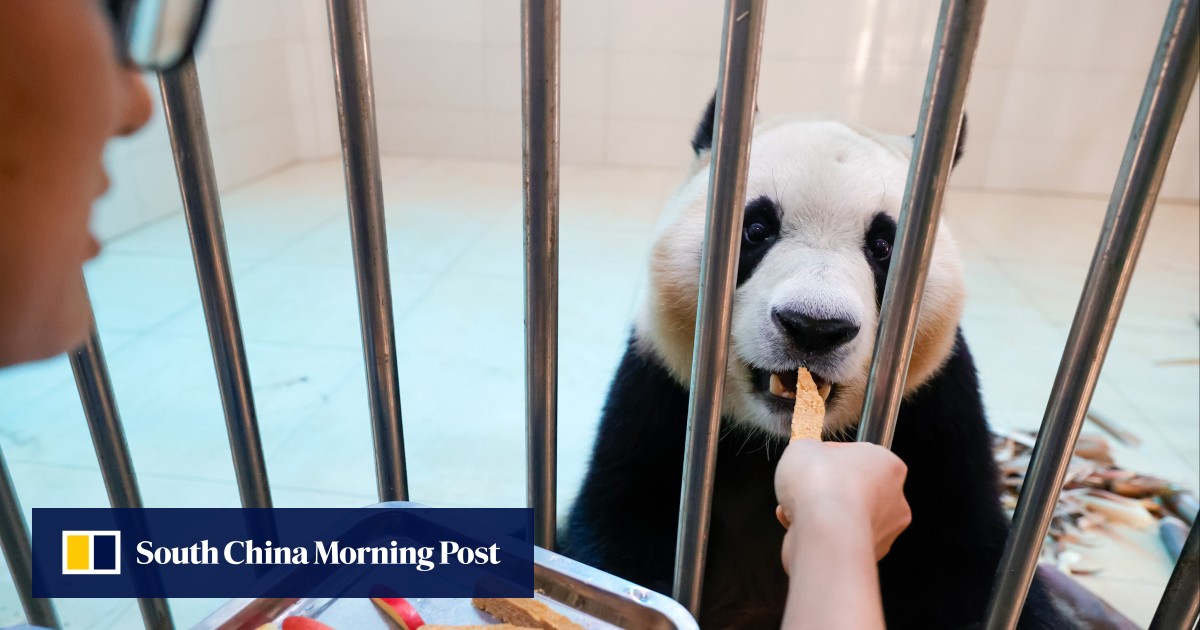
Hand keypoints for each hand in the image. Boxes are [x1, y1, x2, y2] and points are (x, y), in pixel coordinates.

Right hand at [774, 440, 910, 567]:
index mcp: (888, 464)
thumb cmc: (821, 485)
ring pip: (844, 517)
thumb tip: (808, 460)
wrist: (822, 532)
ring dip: (819, 513)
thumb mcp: (802, 448)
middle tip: (805, 489)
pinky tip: (799, 528)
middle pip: (854, 489)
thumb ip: (809, 452)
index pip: (858, 456)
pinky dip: (818, 535)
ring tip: (797, 510)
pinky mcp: (866, 556)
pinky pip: (837, 540)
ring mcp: (883, 532)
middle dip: (826, 490)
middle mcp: (894, 499)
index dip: (829, 458)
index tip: (814, 462)